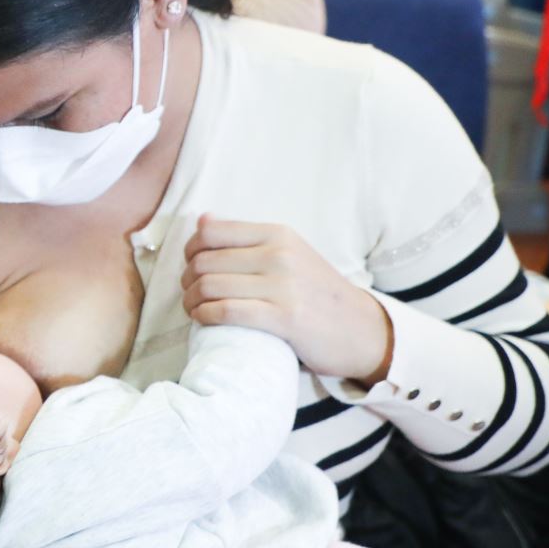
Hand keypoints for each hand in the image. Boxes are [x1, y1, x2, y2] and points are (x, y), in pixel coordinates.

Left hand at [181, 215, 393, 382]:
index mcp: (277, 234)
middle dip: (187, 280)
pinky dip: (206, 316)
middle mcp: (279, 255)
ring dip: (192, 301)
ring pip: (210, 286)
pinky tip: (204, 320)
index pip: (210, 232)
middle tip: (190, 293)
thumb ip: (247, 237)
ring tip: (195, 309)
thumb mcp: (289, 252)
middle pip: (204, 261)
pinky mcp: (284, 318)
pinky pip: (226, 311)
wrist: (361, 328)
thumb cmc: (316, 291)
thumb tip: (203, 219)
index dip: (189, 250)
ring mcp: (283, 286)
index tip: (191, 266)